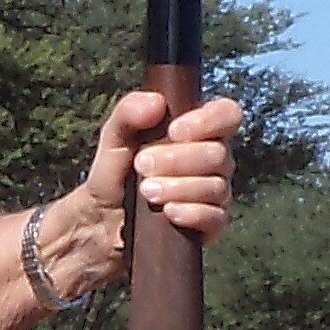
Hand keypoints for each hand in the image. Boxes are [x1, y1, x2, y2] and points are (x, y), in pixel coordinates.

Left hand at [69, 87, 240, 261]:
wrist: (101, 225)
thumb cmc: (115, 176)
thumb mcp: (113, 140)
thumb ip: (128, 113)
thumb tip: (157, 103)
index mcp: (197, 132)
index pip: (227, 114)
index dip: (210, 120)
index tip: (175, 131)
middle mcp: (212, 162)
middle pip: (220, 154)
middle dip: (178, 159)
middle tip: (142, 165)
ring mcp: (214, 195)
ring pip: (217, 187)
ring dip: (179, 187)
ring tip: (145, 191)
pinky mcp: (209, 226)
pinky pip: (216, 218)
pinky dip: (191, 213)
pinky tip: (169, 212)